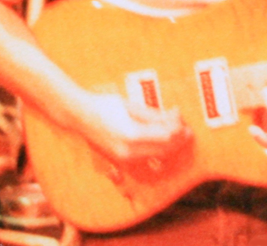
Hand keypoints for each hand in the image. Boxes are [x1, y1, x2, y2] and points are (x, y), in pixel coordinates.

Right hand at [74, 91, 189, 164]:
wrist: (80, 116)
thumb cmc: (105, 105)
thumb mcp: (132, 106)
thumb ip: (154, 115)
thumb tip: (174, 118)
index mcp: (132, 135)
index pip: (166, 136)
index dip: (178, 127)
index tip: (180, 115)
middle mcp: (129, 151)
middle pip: (165, 149)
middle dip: (178, 138)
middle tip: (186, 127)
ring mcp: (125, 159)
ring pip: (158, 155)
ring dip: (169, 144)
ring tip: (175, 130)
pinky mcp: (122, 161)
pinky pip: (147, 157)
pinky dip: (157, 148)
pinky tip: (160, 138)